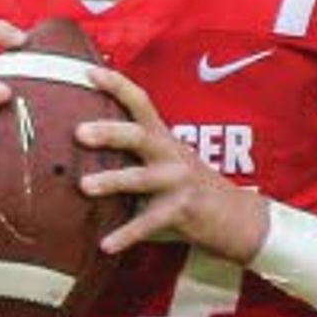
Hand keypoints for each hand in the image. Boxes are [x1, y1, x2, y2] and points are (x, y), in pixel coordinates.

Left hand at [81, 63, 265, 261]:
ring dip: (112, 181)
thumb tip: (83, 156)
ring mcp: (178, 182)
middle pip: (138, 135)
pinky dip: (126, 235)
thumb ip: (136, 156)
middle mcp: (171, 154)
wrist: (238, 217)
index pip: (140, 103)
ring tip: (84, 186)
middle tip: (79, 132)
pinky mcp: (182, 211)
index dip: (116, 85)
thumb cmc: (190, 189)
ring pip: (141, 178)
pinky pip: (148, 223)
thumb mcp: (168, 163)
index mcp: (164, 138)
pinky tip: (106, 245)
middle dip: (109, 132)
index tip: (88, 72)